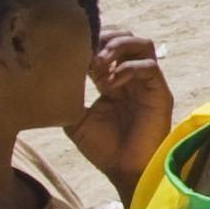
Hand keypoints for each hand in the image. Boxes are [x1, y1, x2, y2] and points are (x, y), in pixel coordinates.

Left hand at [60, 31, 171, 186]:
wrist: (124, 172)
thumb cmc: (104, 149)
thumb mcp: (77, 121)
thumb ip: (69, 98)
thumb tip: (49, 81)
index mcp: (113, 80)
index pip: (107, 46)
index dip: (92, 42)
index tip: (73, 51)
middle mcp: (131, 77)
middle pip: (126, 37)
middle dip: (106, 39)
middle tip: (88, 56)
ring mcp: (147, 83)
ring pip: (143, 43)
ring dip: (119, 47)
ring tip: (100, 64)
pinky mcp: (160, 92)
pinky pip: (149, 66)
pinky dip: (128, 68)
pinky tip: (111, 84)